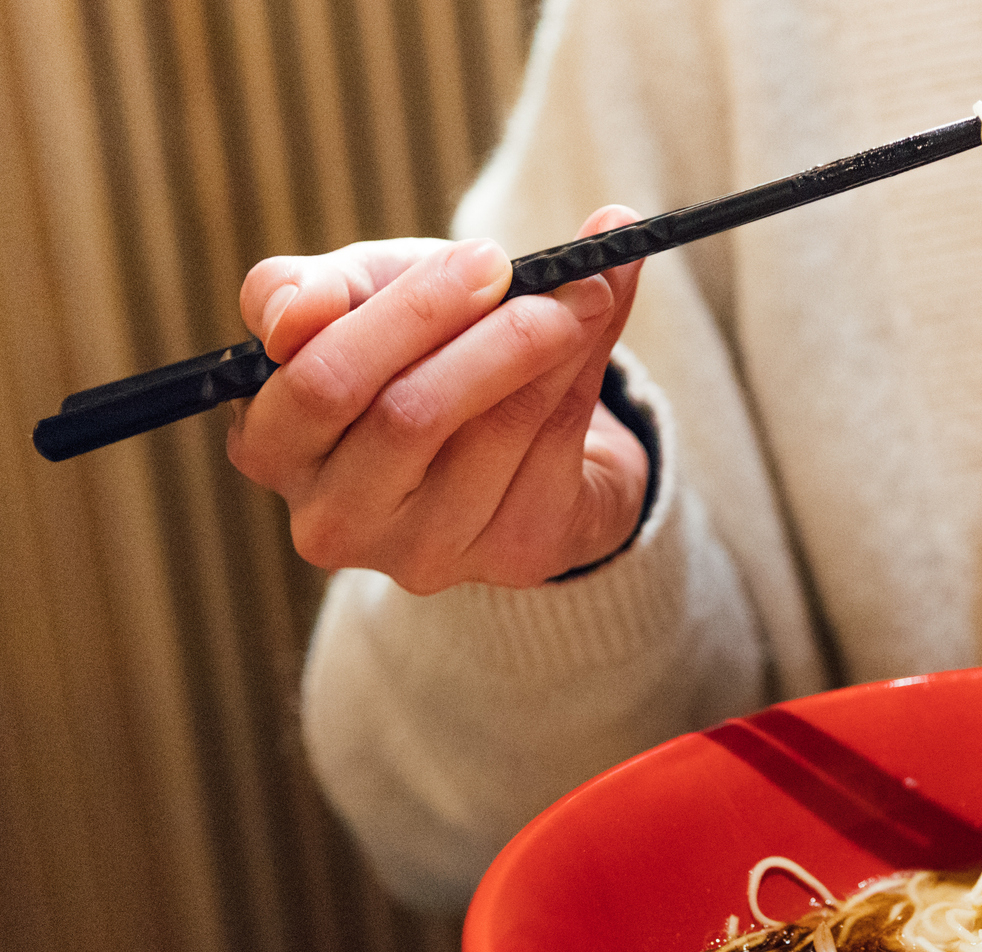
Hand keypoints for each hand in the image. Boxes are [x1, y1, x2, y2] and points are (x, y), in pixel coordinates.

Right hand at [227, 206, 647, 592]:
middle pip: (411, 416)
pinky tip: (599, 328)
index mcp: (273, 449)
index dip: (406, 314)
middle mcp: (336, 519)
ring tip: (590, 289)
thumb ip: (311, 286)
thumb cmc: (410, 352)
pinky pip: (554, 450)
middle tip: (560, 275)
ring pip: (498, 430)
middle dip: (494, 334)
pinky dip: (586, 375)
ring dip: (557, 346)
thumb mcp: (358, 299)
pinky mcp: (509, 555)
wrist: (505, 433)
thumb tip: (299, 303)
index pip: (320, 381)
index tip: (484, 258)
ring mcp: (423, 552)